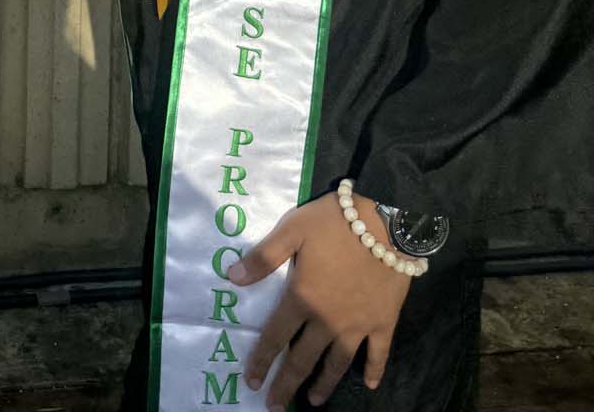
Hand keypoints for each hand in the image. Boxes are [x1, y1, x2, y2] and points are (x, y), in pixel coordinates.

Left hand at [228, 192, 410, 408]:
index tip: (252, 383)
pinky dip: (374, 370)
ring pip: (338, 363)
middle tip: (275, 406)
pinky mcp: (383, 322)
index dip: (262, 361)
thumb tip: (232, 278)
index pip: (275, 338)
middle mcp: (327, 321)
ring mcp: (358, 325)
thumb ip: (263, 257)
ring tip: (314, 400)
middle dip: (287, 385)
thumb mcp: (292, 231)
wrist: (385, 222)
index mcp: (302, 299)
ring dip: (325, 384)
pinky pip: (378, 354)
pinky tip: (371, 385)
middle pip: (303, 360)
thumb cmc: (333, 224)